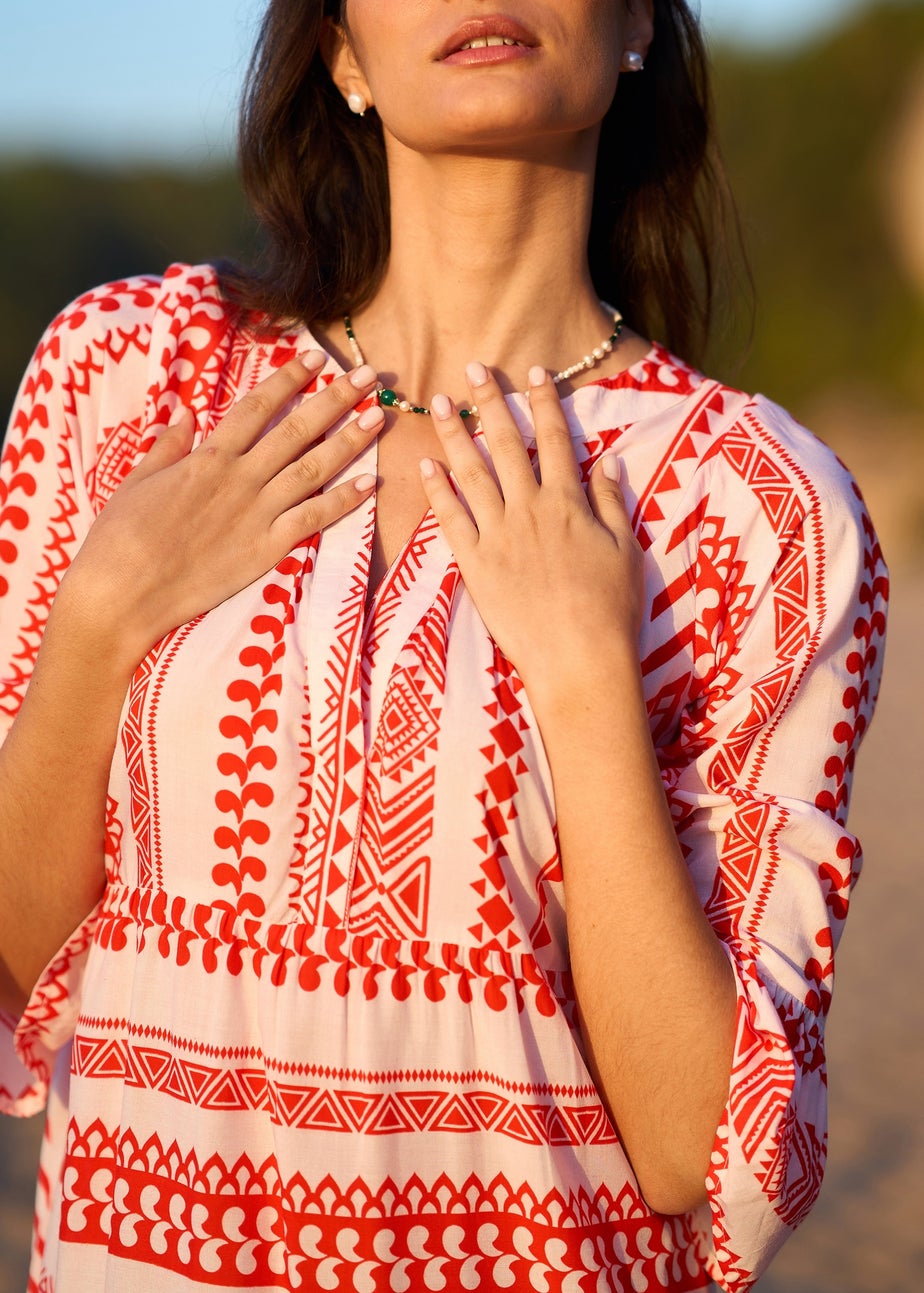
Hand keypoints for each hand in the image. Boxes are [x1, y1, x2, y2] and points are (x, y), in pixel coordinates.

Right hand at [61, 352, 382, 666]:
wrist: (124, 589)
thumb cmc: (121, 535)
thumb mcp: (139, 480)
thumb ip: (168, 446)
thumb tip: (187, 413)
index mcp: (208, 457)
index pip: (258, 407)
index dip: (289, 378)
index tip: (316, 357)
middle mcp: (240, 479)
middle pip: (296, 430)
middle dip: (335, 399)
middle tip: (366, 376)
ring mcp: (256, 513)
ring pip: (313, 469)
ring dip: (349, 441)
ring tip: (379, 417)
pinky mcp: (266, 549)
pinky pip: (313, 518)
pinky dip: (343, 500)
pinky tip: (370, 483)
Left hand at [419, 363, 642, 695]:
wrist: (579, 658)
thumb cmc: (610, 608)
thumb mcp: (624, 550)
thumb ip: (610, 502)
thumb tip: (607, 460)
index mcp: (569, 503)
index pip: (556, 439)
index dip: (544, 401)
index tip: (533, 370)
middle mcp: (530, 509)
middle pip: (508, 444)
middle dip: (492, 402)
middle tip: (473, 368)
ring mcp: (499, 535)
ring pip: (473, 473)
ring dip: (456, 434)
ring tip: (441, 403)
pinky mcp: (475, 564)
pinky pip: (452, 519)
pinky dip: (438, 490)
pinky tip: (426, 465)